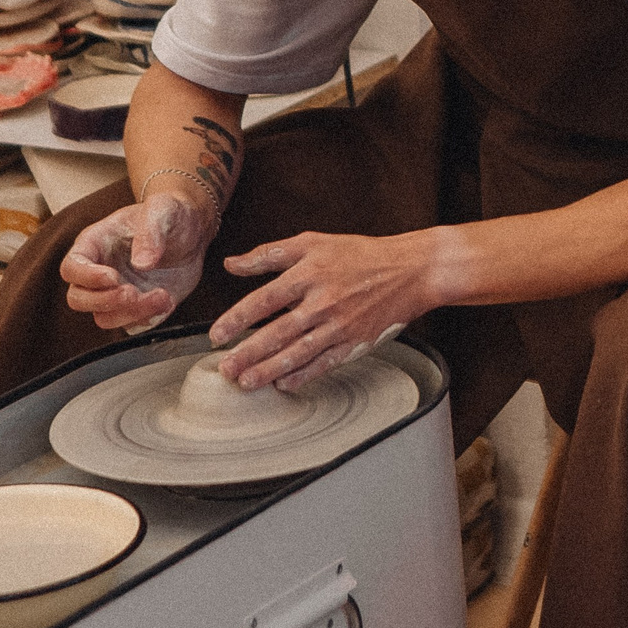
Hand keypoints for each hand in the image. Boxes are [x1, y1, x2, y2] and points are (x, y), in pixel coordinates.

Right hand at [60, 191, 213, 331]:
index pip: (71, 267)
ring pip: (104, 317)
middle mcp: (99, 271)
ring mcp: (116, 293)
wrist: (191, 231)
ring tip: (163, 296)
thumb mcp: (162, 210)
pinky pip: (131, 325)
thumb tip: (141, 263)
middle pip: (78, 299)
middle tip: (133, 293)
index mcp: (95, 243)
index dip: (87, 277)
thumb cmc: (169, 214)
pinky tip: (168, 301)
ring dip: (132, 313)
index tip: (114, 277)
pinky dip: (148, 320)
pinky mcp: (136, 308)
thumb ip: (150, 231)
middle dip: (104, 301)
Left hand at [208, 230, 438, 392]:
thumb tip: (232, 264)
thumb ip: (270, 254)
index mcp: (309, 274)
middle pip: (278, 332)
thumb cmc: (360, 254)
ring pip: (298, 352)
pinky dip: (304, 375)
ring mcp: (340, 325)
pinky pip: (325, 363)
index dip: (237, 318)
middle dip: (248, 353)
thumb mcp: (313, 243)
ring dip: (270, 370)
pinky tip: (284, 384)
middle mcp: (323, 302)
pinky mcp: (356, 342)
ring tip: (246, 382)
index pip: (265, 299)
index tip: (217, 334)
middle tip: (225, 369)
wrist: (410, 270)